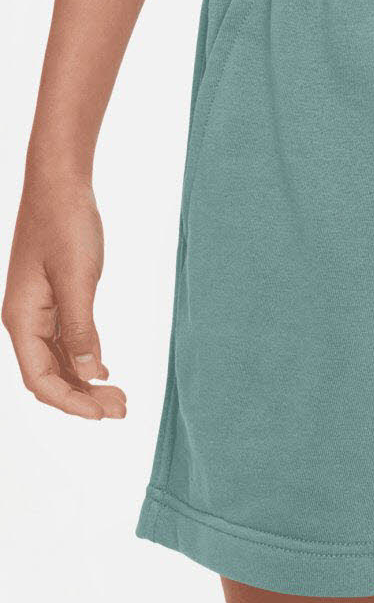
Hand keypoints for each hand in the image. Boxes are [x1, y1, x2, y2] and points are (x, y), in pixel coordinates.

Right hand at [3, 172, 125, 418]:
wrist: (60, 187)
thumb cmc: (66, 226)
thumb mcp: (78, 279)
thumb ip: (82, 327)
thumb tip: (90, 371)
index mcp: (22, 319)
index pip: (40, 379)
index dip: (70, 402)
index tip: (103, 415)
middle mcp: (25, 319)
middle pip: (50, 375)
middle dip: (82, 398)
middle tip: (123, 410)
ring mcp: (39, 311)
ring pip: (59, 361)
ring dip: (86, 382)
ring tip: (120, 397)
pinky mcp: (54, 299)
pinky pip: (65, 342)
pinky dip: (85, 360)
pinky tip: (106, 371)